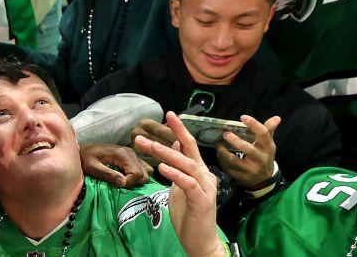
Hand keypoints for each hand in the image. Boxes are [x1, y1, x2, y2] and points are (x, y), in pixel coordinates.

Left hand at [80, 143, 153, 187]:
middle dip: (133, 183)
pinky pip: (141, 169)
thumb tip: (124, 183)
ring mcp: (131, 154)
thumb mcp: (92, 167)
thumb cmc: (84, 159)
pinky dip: (137, 176)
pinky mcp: (130, 157)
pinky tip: (125, 178)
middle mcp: (130, 152)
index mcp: (122, 154)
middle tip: (120, 185)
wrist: (82, 150)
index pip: (137, 173)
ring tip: (122, 182)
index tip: (118, 186)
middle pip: (143, 174)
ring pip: (145, 172)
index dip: (129, 183)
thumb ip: (108, 174)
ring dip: (136, 180)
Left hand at [134, 112, 224, 256]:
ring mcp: (206, 188)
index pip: (189, 146)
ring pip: (187, 165)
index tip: (169, 115)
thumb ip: (179, 167)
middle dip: (172, 135)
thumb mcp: (180, 187)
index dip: (180, 130)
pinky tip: (163, 168)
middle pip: (188, 151)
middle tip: (150, 129)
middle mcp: (205, 176)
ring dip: (168, 154)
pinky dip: (176, 175)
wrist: (200, 241)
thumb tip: (174, 145)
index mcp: (199, 172)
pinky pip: (189, 184)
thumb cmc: (190, 215)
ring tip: (151, 146)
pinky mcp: (203, 201)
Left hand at [214, 115, 281, 188]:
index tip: (243, 117)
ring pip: (235, 161)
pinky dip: (222, 161)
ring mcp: (251, 169)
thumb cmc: (264, 155)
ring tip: (218, 145)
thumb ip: (269, 130)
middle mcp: (260, 159)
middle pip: (249, 149)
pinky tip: (219, 154)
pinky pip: (229, 169)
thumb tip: (277, 117)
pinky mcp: (242, 177)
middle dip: (236, 141)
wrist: (264, 179)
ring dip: (224, 152)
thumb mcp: (268, 144)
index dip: (254, 124)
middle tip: (225, 133)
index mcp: (267, 147)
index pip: (263, 134)